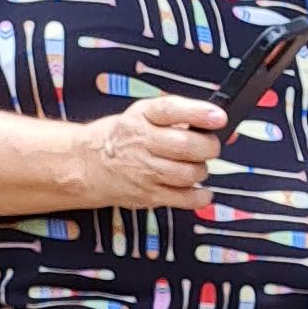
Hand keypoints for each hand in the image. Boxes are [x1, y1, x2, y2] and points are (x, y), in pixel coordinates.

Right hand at [93, 92, 226, 213]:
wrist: (89, 164)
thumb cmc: (125, 137)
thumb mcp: (143, 115)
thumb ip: (178, 115)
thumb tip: (217, 120)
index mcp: (142, 116)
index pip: (170, 110)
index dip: (198, 113)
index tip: (218, 117)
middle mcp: (142, 142)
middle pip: (186, 146)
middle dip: (208, 147)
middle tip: (208, 146)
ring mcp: (145, 171)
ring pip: (189, 173)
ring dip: (200, 170)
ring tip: (193, 165)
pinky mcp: (150, 195)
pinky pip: (186, 199)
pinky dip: (201, 196)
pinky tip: (199, 189)